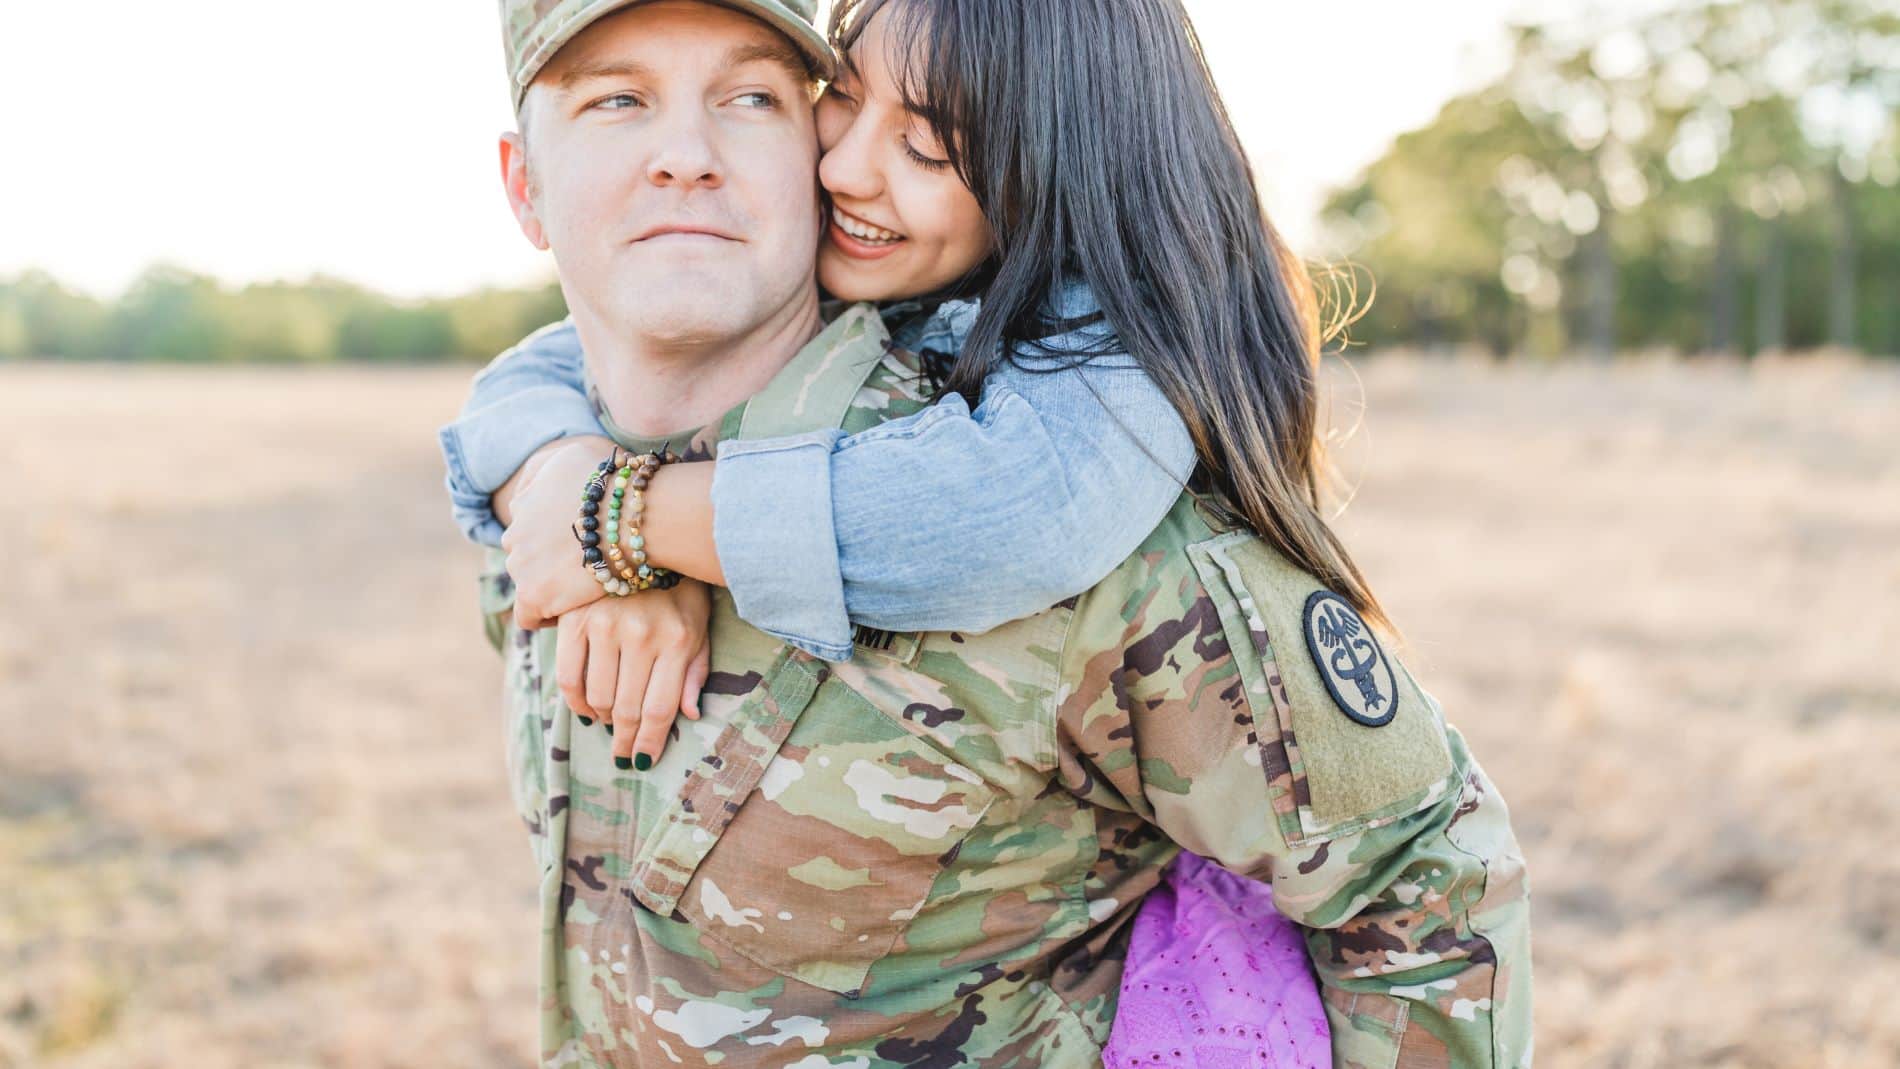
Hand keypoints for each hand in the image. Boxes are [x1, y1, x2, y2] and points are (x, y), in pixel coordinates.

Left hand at [502, 440, 616, 629]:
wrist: (630, 516)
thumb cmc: (614, 483)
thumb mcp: (572, 454)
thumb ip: (545, 468)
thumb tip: (536, 487)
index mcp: (524, 502)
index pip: (527, 524)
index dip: (551, 534)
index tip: (575, 542)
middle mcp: (514, 532)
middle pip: (526, 553)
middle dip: (549, 558)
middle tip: (584, 565)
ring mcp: (521, 564)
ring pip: (528, 581)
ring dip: (551, 584)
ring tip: (583, 587)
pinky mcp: (533, 593)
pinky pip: (527, 615)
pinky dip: (544, 616)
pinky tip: (569, 610)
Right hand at [554, 579, 712, 770]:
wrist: (643, 534)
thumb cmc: (679, 588)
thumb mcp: (700, 625)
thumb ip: (695, 670)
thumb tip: (691, 715)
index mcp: (677, 641)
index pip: (660, 708)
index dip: (649, 741)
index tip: (643, 760)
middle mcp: (641, 636)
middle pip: (627, 708)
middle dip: (624, 739)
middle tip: (621, 754)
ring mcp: (605, 626)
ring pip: (597, 697)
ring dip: (601, 720)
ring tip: (608, 723)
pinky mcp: (574, 618)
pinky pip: (568, 674)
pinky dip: (575, 699)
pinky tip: (585, 706)